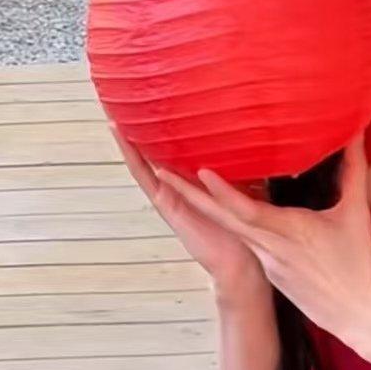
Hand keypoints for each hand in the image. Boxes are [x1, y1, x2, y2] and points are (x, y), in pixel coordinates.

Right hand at [109, 122, 267, 298]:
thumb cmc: (244, 226)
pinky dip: (136, 163)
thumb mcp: (243, 184)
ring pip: (142, 166)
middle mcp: (176, 188)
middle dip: (134, 135)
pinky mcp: (168, 207)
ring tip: (114, 123)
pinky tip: (129, 146)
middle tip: (120, 110)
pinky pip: (148, 181)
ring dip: (127, 146)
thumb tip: (256, 135)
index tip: (149, 109)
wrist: (240, 261)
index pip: (171, 151)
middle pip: (150, 156)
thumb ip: (241, 163)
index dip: (158, 132)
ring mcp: (169, 197)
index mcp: (192, 182)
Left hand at [153, 131, 370, 348]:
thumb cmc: (358, 264)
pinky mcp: (270, 270)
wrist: (358, 316)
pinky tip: (221, 206)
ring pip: (230, 228)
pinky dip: (228, 220)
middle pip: (221, 218)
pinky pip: (244, 239)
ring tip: (180, 179)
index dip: (221, 191)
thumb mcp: (356, 213)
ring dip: (204, 205)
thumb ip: (352, 170)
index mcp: (285, 233)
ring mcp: (266, 261)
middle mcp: (267, 248)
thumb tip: (354, 132)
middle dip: (189, 194)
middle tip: (159, 170)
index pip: (245, 211)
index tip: (200, 170)